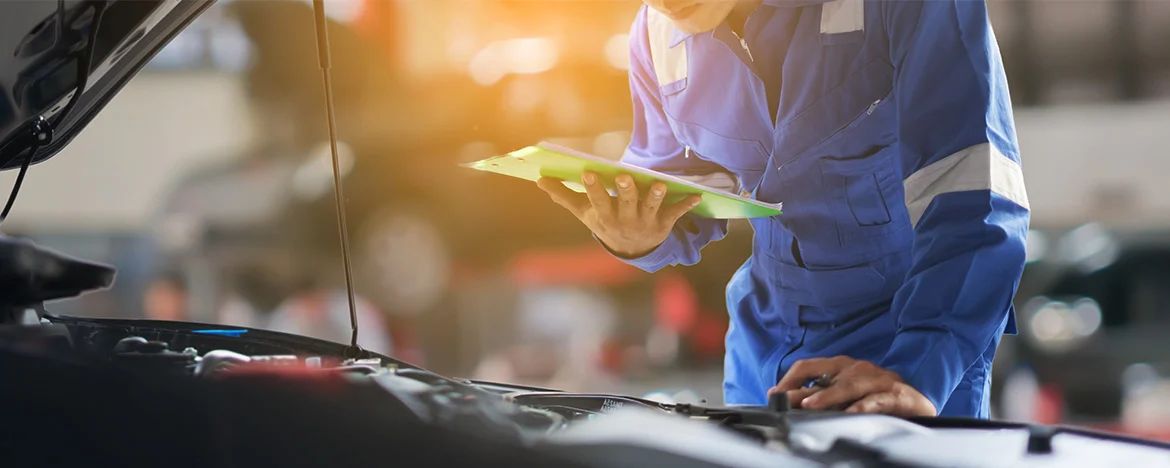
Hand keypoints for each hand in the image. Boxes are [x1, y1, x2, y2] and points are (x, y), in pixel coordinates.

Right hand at [537, 172, 700, 257]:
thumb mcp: (584, 213)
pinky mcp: (664, 223)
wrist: (630, 251)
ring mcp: (645, 222)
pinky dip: (686, 205)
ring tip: (659, 184)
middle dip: (625, 190)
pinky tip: (696, 195)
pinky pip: (676, 214)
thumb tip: (539, 181)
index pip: (598, 200)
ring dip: (656, 196)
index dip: (594, 188)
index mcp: (604, 216)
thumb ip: (564, 196)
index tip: (588, 172)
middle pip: (625, 203)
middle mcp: (625, 220)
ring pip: (652, 207)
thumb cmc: (604, 223)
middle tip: (625, 176)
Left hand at [768, 356, 936, 416]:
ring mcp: (876, 379)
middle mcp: (856, 368)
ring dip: (828, 395)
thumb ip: (819, 396)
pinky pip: (876, 400)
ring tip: (811, 405)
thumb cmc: (875, 396)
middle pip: (824, 375)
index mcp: (841, 367)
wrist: (917, 401)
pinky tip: (851, 414)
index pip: (808, 367)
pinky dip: (862, 406)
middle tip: (785, 400)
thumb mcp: (844, 394)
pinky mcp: (894, 394)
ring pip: (849, 385)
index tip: (774, 394)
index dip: (790, 379)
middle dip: (803, 390)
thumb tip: (788, 402)